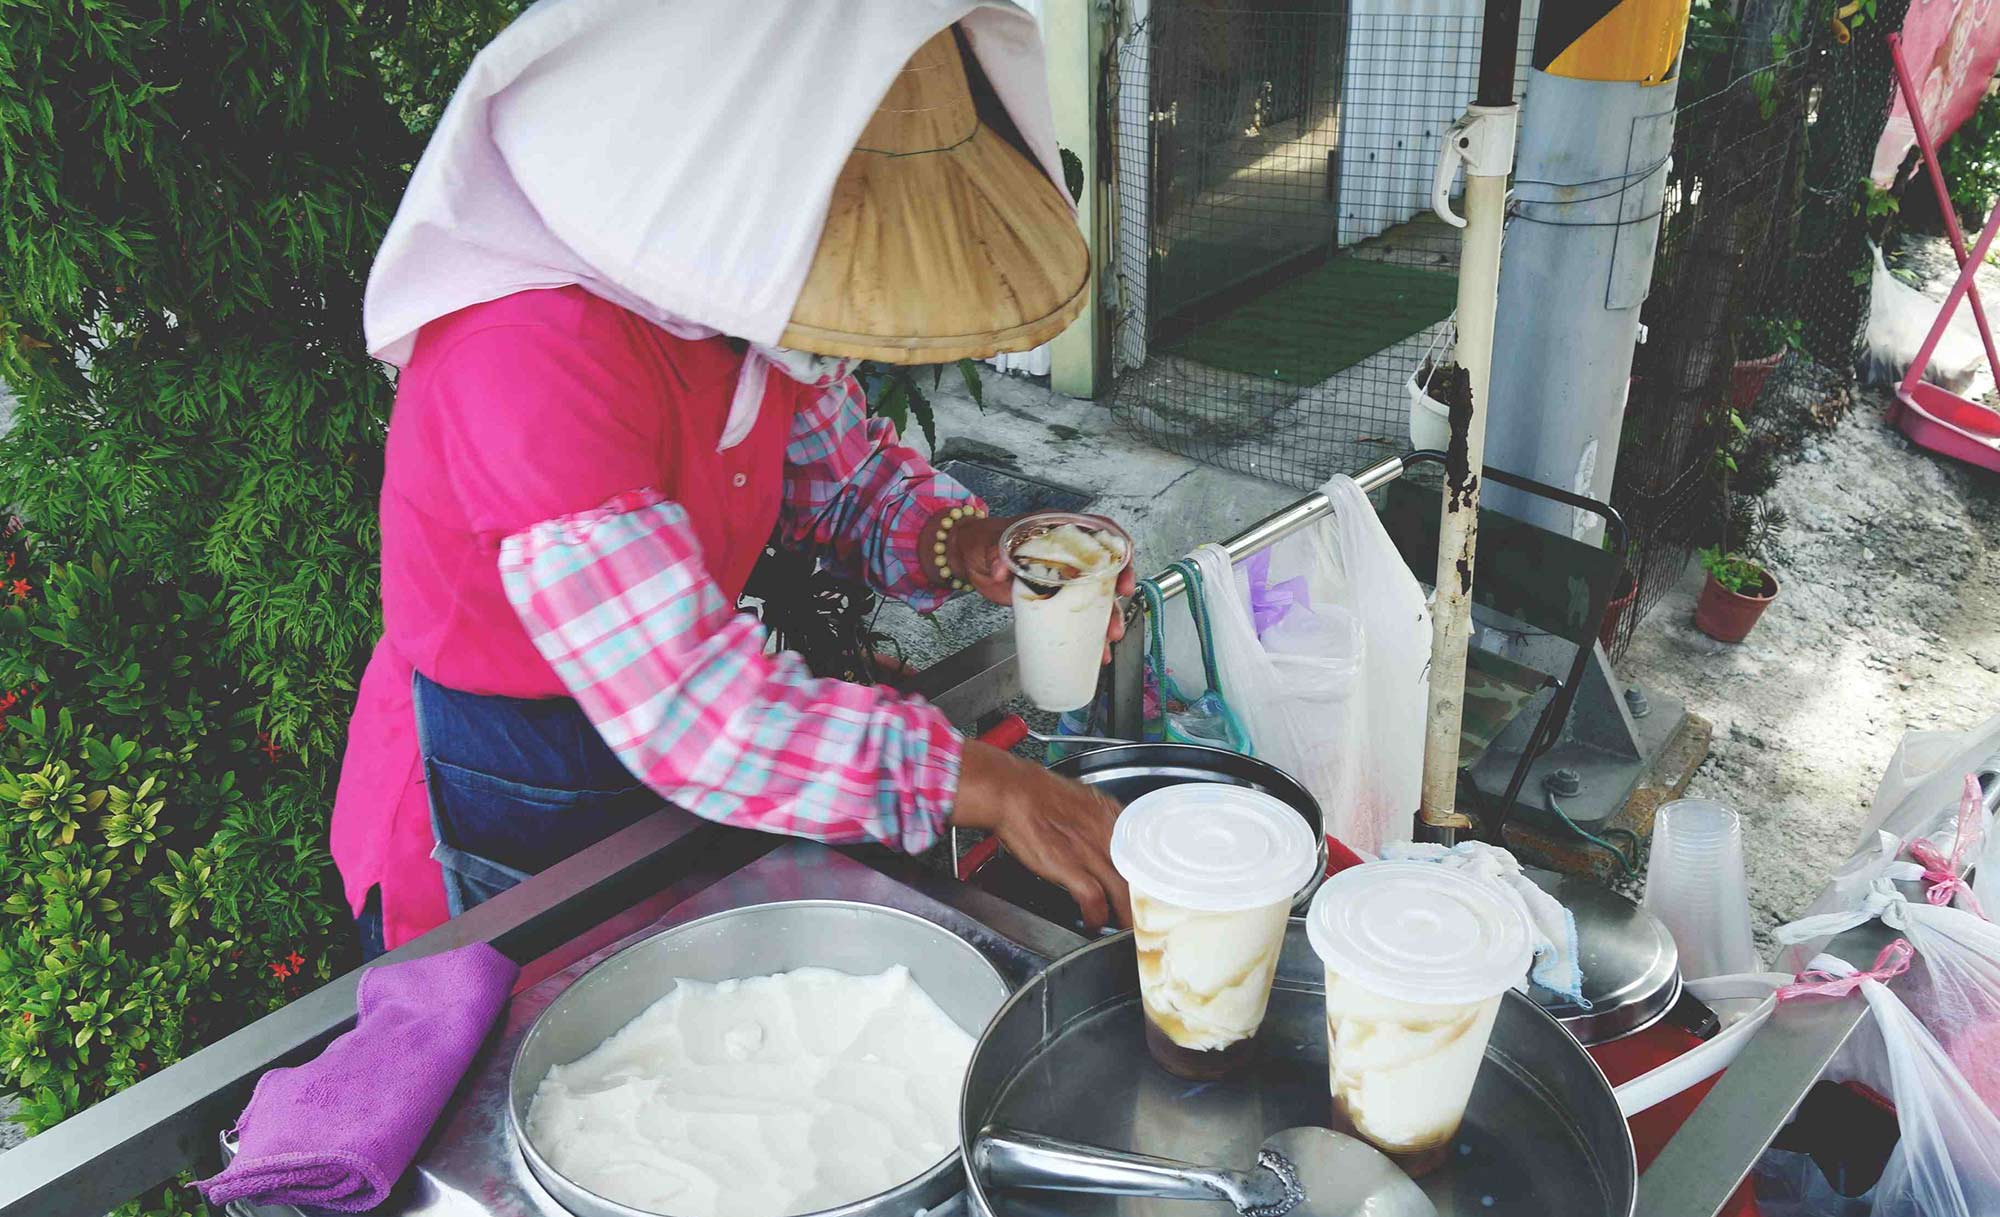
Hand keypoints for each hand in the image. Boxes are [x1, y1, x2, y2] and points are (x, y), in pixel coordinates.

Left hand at [943, 514, 1137, 663]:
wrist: (967, 556)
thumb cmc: (983, 539)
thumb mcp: (991, 542)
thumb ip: (998, 554)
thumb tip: (1002, 570)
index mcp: (1059, 531)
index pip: (1101, 534)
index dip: (1118, 552)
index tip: (1122, 573)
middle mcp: (1067, 554)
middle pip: (1104, 571)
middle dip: (1115, 595)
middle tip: (1116, 614)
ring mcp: (1061, 577)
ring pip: (1094, 598)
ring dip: (1104, 619)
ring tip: (1108, 639)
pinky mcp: (1050, 599)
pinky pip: (1073, 615)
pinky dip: (1085, 633)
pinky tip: (1092, 649)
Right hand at [952, 742, 1131, 930]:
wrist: (1013, 791)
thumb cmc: (1040, 794)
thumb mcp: (1084, 799)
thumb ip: (1103, 818)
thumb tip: (1112, 832)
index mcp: (1113, 818)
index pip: (1146, 854)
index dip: (1149, 875)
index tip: (1149, 887)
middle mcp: (1108, 836)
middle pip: (1140, 877)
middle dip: (1144, 900)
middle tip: (1143, 913)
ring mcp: (1090, 852)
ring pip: (1124, 892)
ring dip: (1126, 915)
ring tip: (1123, 926)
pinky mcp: (1069, 867)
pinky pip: (1094, 900)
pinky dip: (1097, 916)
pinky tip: (1093, 921)